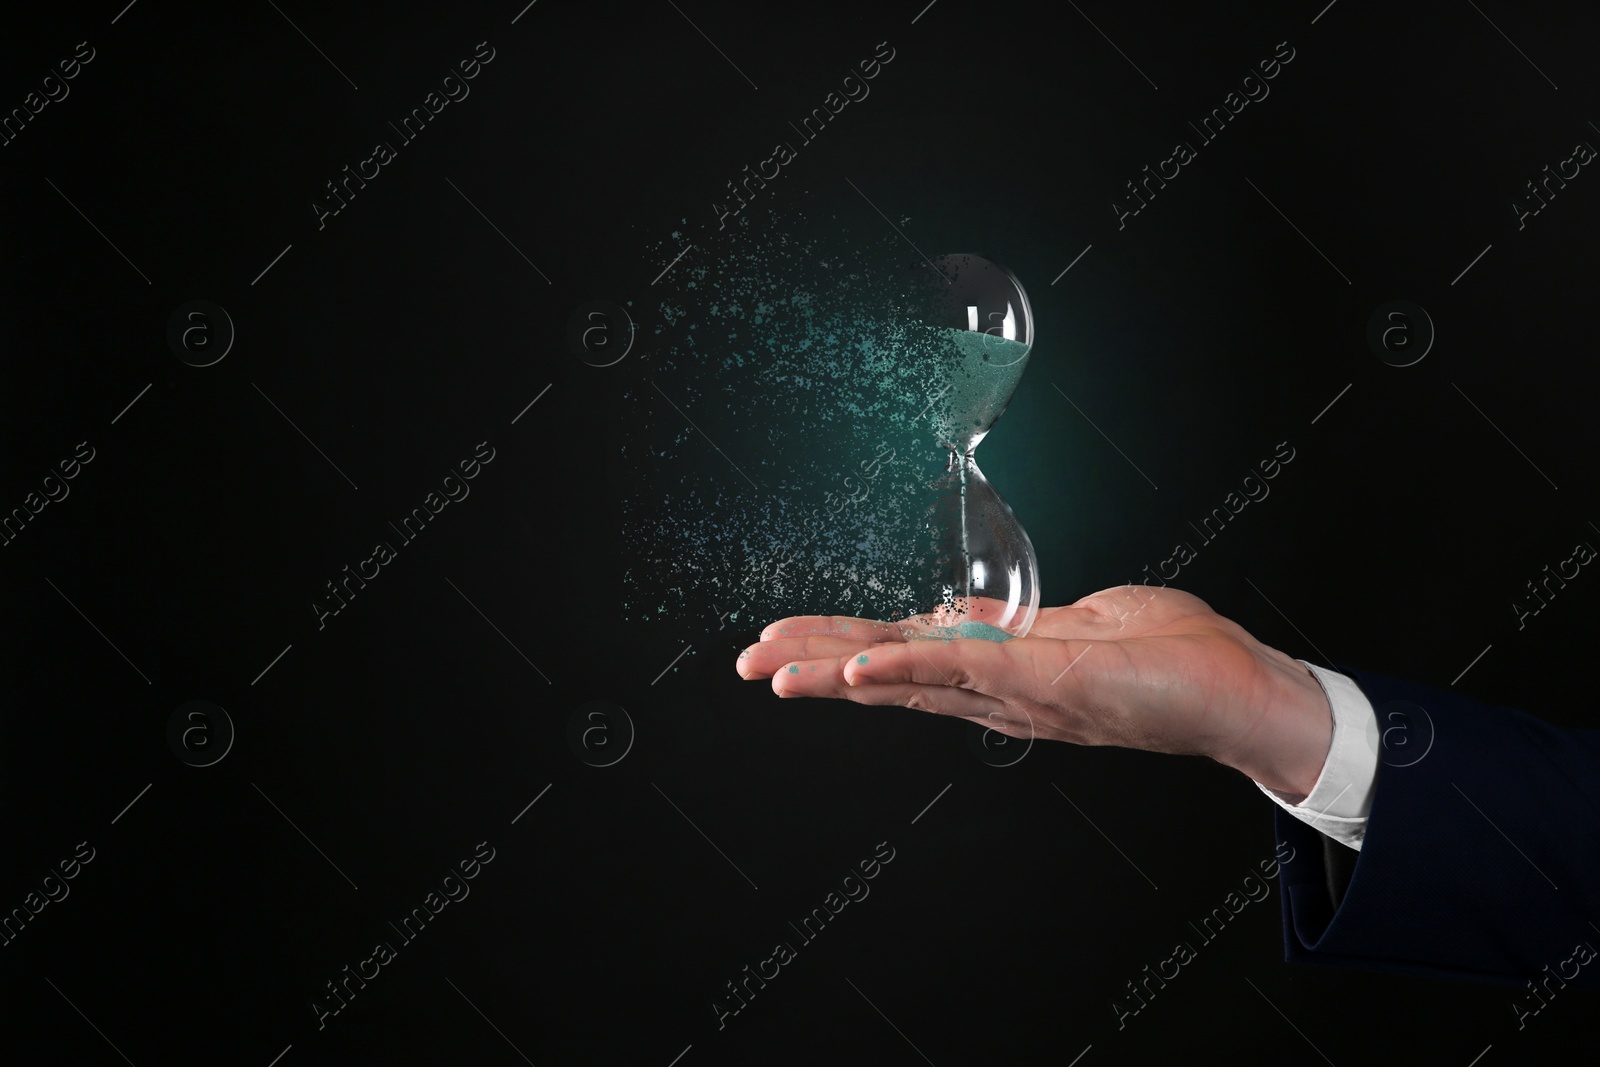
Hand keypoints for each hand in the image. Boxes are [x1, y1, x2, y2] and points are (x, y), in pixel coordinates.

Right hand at [735, 586, 1333, 798]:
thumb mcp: (1080, 623)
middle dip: (817, 667)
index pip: (906, 659)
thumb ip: (1020, 623)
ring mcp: (1021, 689)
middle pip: (892, 677)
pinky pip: (968, 676)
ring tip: (781, 673)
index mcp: (1001, 671)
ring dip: (843, 677)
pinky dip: (909, 676)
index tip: (783, 644)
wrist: (1241, 692)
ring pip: (913, 680)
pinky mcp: (1051, 681)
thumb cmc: (1171, 655)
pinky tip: (862, 673)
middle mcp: (1000, 690)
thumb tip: (975, 613)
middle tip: (749, 664)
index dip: (842, 655)